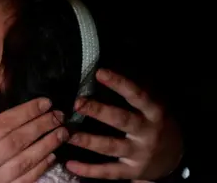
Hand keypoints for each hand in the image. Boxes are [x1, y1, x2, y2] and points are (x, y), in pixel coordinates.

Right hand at [0, 95, 68, 182]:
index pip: (5, 124)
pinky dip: (40, 168)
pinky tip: (50, 156)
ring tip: (62, 132)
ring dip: (47, 145)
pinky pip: (24, 181)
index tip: (45, 102)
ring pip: (27, 161)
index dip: (28, 112)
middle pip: (20, 140)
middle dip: (43, 125)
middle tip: (60, 115)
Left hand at [66, 69, 183, 180]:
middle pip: (122, 120)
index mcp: (153, 112)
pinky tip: (70, 164)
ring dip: (87, 141)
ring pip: (111, 147)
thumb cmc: (157, 123)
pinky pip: (109, 171)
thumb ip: (134, 92)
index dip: (119, 83)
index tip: (99, 73)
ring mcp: (139, 154)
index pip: (137, 95)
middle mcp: (147, 133)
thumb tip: (107, 73)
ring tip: (67, 134)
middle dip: (99, 111)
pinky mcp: (132, 171)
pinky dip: (89, 170)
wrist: (177, 156)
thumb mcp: (153, 106)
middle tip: (77, 103)